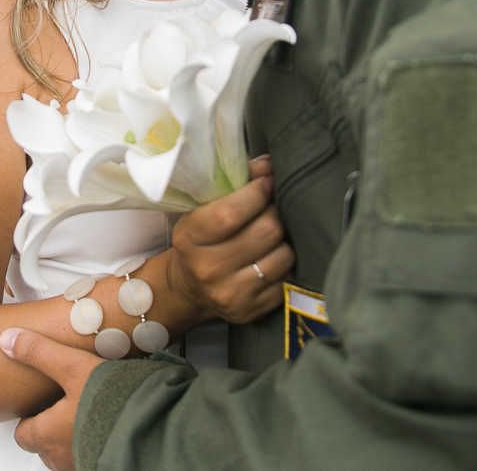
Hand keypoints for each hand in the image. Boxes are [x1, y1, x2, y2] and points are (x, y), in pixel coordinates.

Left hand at [0, 328, 100, 470]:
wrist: (156, 425)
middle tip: (67, 405)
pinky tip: (112, 423)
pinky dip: (98, 442)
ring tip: (91, 412)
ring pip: (70, 453)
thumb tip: (8, 340)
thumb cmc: (113, 402)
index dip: (31, 417)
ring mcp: (85, 463)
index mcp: (48, 435)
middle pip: (46, 446)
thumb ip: (39, 353)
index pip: (23, 434)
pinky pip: (94, 455)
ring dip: (76, 437)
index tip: (42, 402)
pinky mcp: (108, 464)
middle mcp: (63, 457)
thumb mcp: (73, 367)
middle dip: (53, 428)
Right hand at [168, 155, 294, 323]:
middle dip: (275, 213)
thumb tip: (269, 165)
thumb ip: (233, 185)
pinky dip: (284, 266)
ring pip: (284, 255)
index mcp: (190, 239)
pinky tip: (270, 259)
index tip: (266, 182)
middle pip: (266, 231)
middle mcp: (208, 269)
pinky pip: (287, 280)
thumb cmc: (199, 242)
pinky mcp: (251, 312)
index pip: (231, 213)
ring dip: (283, 241)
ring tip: (271, 236)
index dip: (258, 192)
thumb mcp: (202, 211)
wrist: (188, 289)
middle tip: (271, 208)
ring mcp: (230, 294)